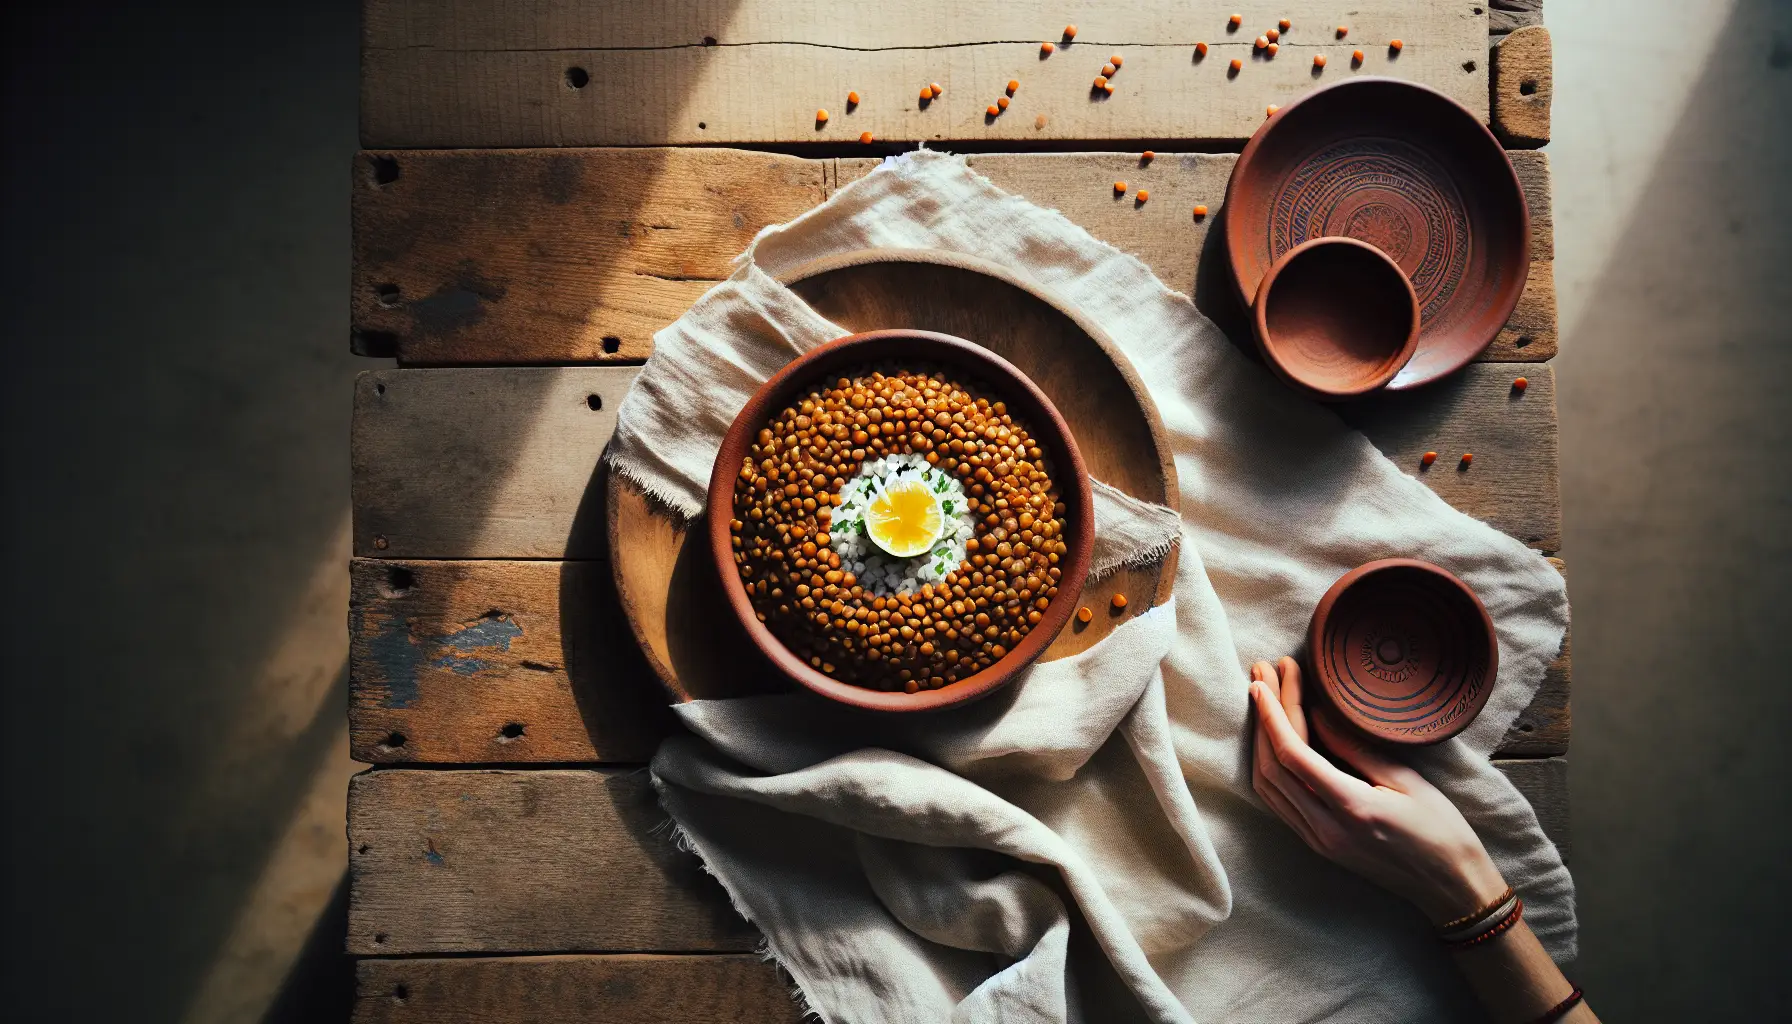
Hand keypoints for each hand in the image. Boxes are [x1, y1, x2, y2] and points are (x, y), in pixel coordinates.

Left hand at [1248, 657, 1507, 924]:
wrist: (1451, 888)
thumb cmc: (1441, 831)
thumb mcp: (1409, 781)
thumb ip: (1357, 749)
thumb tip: (1318, 714)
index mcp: (1351, 808)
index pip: (1292, 755)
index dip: (1272, 713)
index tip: (1262, 680)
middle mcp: (1325, 829)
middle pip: (1273, 767)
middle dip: (1263, 717)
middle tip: (1262, 674)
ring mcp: (1317, 841)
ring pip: (1267, 785)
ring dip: (1261, 739)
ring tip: (1264, 696)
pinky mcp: (1318, 845)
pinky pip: (1278, 800)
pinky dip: (1269, 764)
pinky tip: (1273, 736)